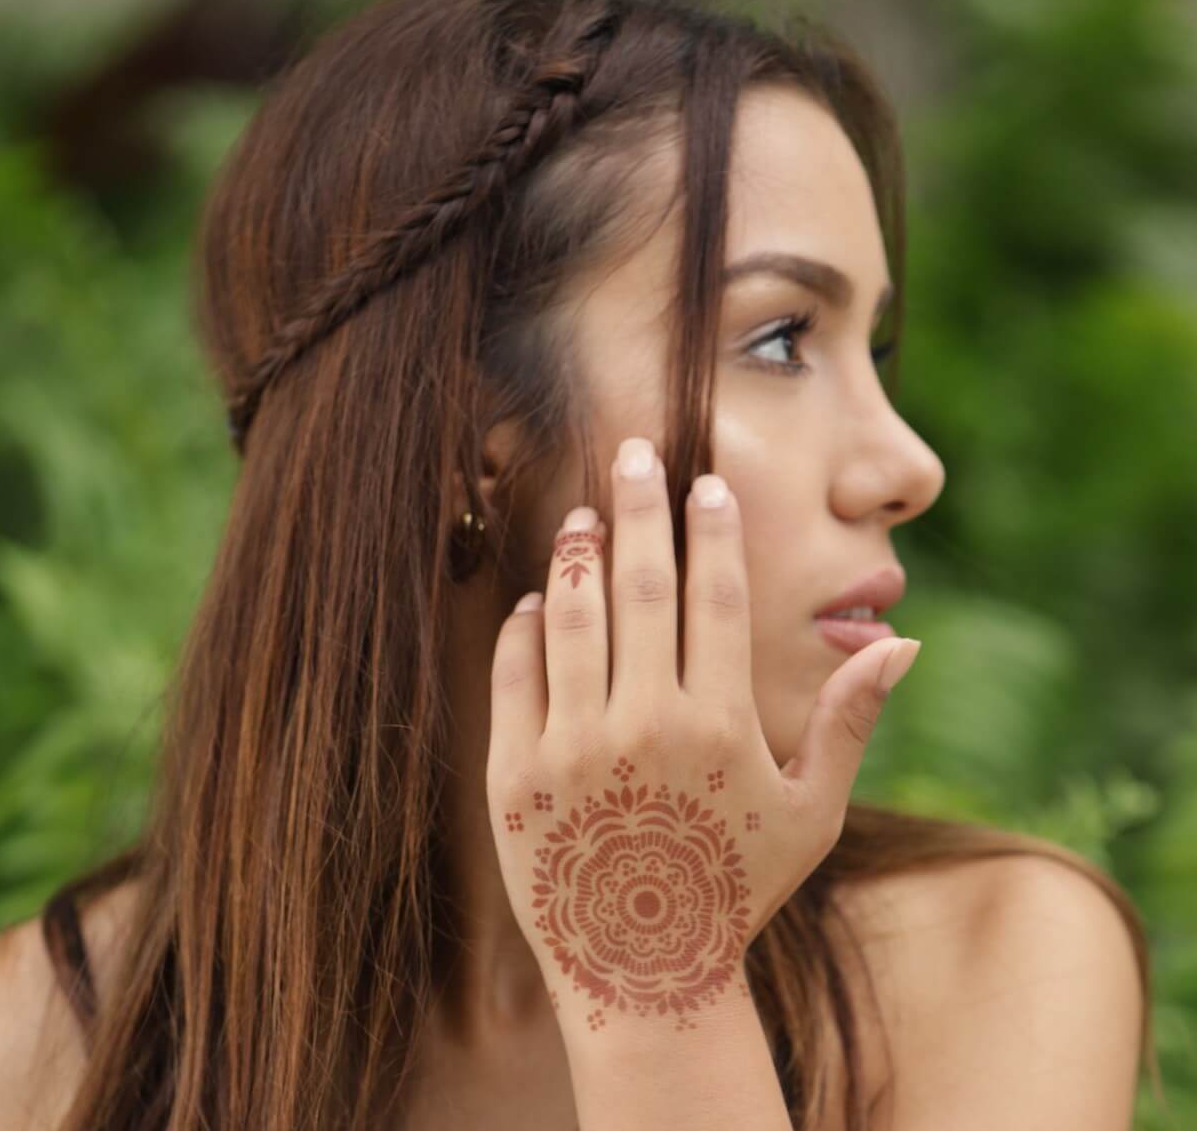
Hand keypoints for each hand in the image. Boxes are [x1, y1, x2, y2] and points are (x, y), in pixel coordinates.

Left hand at [486, 436, 920, 1032]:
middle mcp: (644, 726)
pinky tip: (538, 598)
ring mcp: (571, 748)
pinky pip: (514, 675)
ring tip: (585, 513)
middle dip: (639, 507)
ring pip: (572, 618)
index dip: (712, 529)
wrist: (643, 970)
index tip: (706, 483)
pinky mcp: (514, 774)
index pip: (716, 595)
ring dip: (578, 554)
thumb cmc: (735, 886)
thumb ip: (850, 720)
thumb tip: (906, 640)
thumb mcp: (809, 810)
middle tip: (634, 450)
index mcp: (720, 726)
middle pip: (640, 585)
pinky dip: (525, 627)